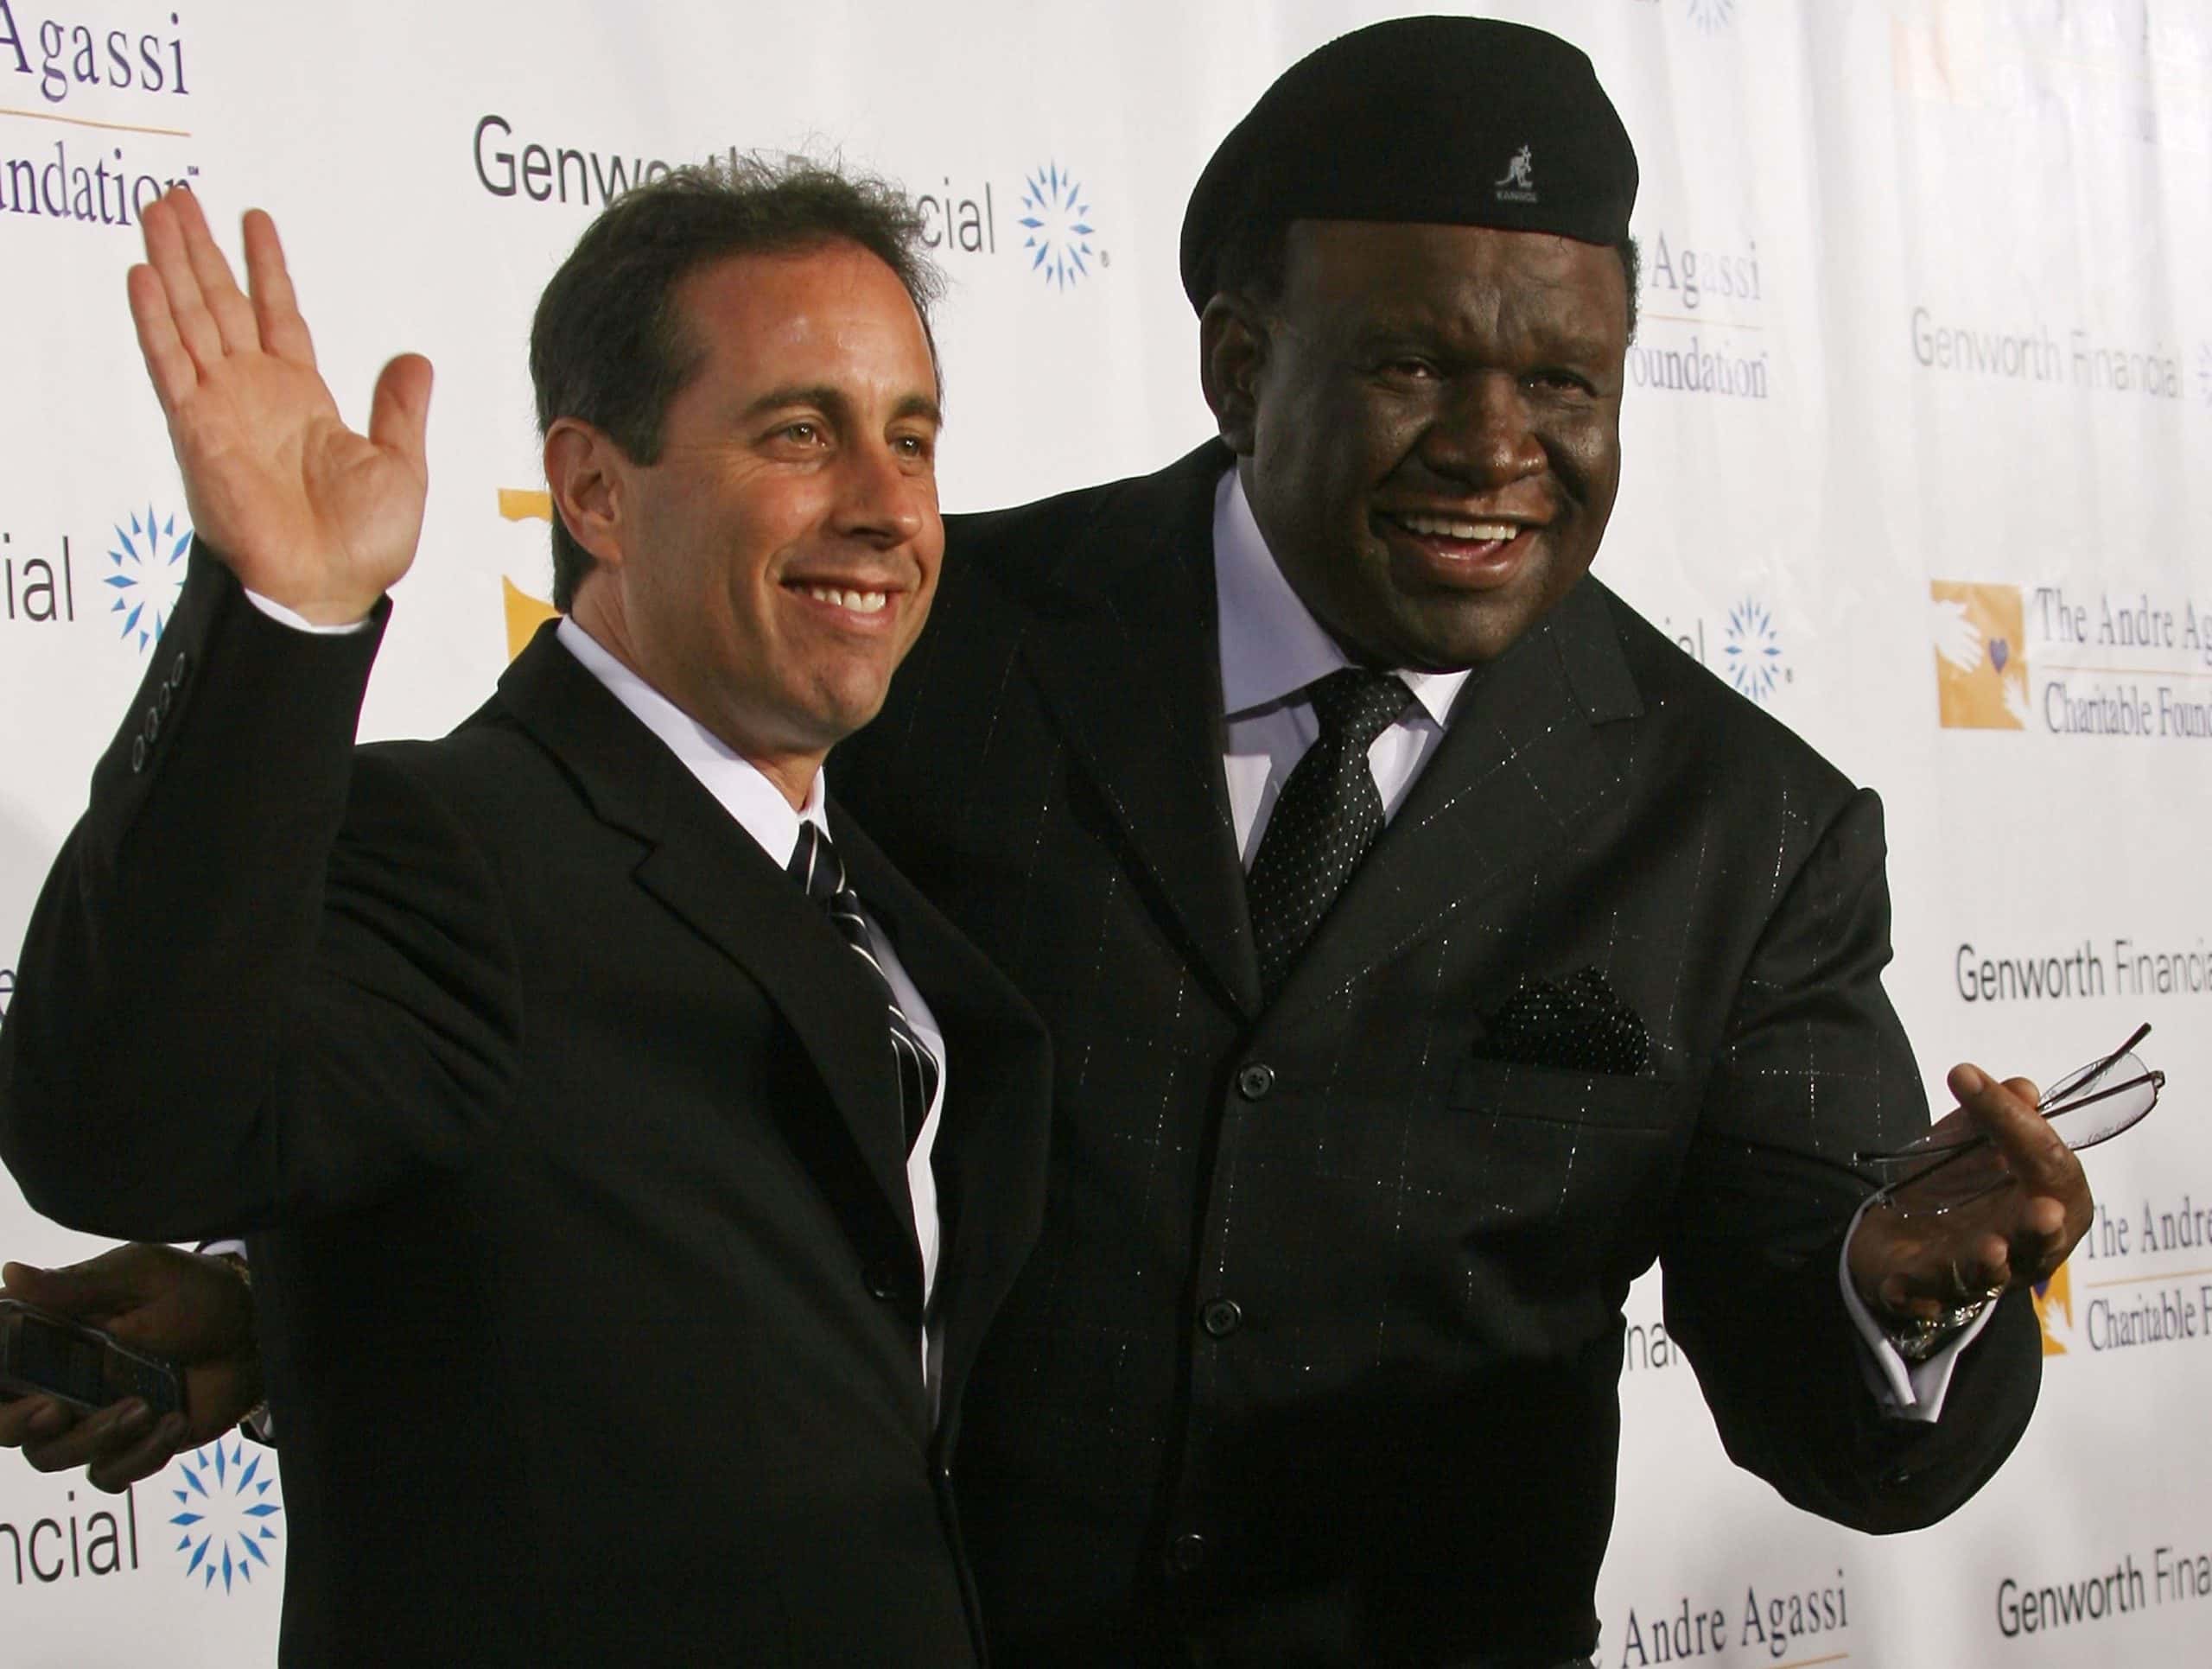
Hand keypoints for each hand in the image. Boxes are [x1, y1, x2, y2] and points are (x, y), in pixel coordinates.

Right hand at [0, 1245, 262, 1492]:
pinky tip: (174, 1423)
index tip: (3, 1380)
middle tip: (56, 1410)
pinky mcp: (129, 1444)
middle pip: (6, 1424)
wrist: (257, 1331)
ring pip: (51, 1455)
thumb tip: (9, 1273)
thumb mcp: (140, 1277)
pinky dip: (139, 1457)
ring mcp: (92, 1415)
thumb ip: (77, 1286)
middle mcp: (60, 1379)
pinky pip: (109, 1475)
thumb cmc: (196, 1293)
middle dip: (17, 1424)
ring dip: (93, 1438)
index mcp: (50, 1333)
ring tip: (144, 1407)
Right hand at [129, 187, 431, 623]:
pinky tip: (144, 277)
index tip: (256, 221)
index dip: (267, 269)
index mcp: (303, 399)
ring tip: (160, 209)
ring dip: (173, 264)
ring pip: (191, 318)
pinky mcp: (199, 430)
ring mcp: (224, 408)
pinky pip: (171, 365)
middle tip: (181, 195)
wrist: (329, 589)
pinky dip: (156, 321)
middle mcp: (257, 395)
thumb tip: (415, 360)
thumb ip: (399, 409)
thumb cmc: (364, 545)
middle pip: (221, 303)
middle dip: (202, 249)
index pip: (279, 316)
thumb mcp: (402, 465)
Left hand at [1848, 1065, 2093, 1324]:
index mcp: (2049, 1206)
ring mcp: (1975, 1275)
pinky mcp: (1924, 1292)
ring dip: (1986, 1263)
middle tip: (2045, 1212)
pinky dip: (1912, 1293)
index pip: (2050, 1167)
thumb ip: (2000, 1114)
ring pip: (1984, 1276)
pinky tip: (1898, 1285)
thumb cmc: (1960, 1183)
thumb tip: (2024, 1089)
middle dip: (2040, 1228)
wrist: (1905, 1229)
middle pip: (2038, 1242)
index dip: (2021, 1126)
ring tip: (1991, 1247)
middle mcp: (2022, 1249)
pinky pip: (1921, 1298)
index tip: (1971, 1080)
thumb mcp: (1975, 1140)